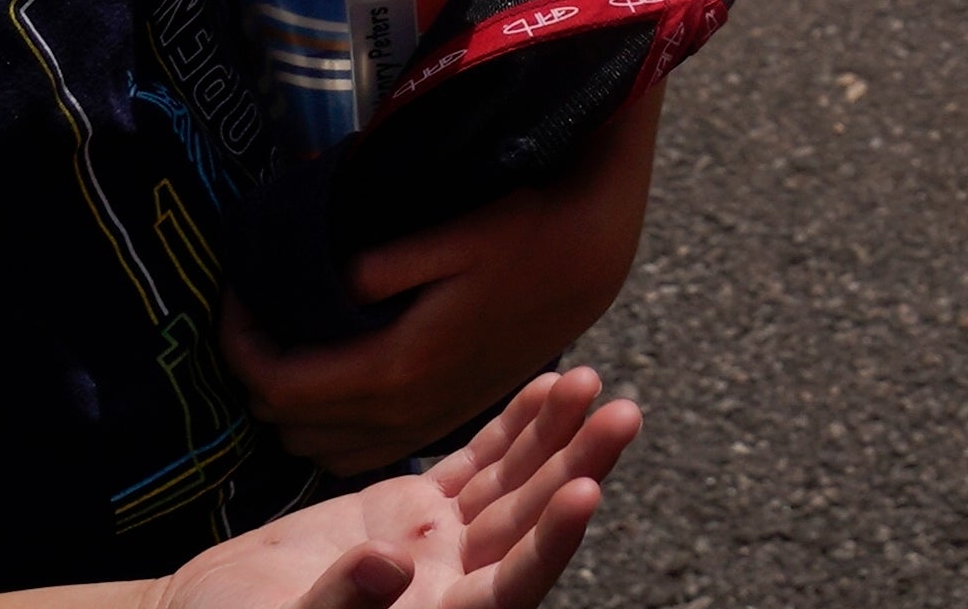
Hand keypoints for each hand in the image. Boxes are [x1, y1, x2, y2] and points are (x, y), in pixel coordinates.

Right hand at [146, 367, 637, 608]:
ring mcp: (439, 546)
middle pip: (528, 526)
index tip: (587, 492)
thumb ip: (343, 603)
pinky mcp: (414, 512)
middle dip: (576, 468)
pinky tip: (546, 389)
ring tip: (590, 381)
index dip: (550, 545)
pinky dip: (509, 430)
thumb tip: (392, 566)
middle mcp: (452, 587)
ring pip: (510, 487)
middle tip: (624, 414)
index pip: (510, 590)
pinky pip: (474, 467)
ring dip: (553, 437)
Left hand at [226, 75, 663, 477]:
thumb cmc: (523, 233)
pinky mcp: (440, 420)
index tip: (236, 294)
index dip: (240, 343)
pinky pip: (358, 449)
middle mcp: (404, 411)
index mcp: (397, 367)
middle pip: (290, 424)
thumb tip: (325, 285)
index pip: (281, 384)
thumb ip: (380, 266)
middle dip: (257, 373)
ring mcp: (424, 423)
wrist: (587, 263)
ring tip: (287, 342)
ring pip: (319, 447)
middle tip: (256, 313)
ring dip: (290, 404)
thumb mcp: (451, 232)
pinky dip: (327, 423)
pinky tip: (333, 373)